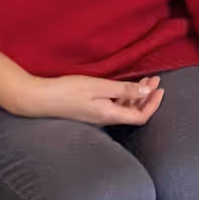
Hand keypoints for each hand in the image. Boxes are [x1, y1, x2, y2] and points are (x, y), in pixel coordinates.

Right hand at [15, 73, 164, 125]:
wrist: (38, 98)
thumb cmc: (67, 91)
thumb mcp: (99, 87)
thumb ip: (124, 90)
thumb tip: (147, 93)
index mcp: (109, 115)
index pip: (140, 117)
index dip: (153, 105)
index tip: (160, 89)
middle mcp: (105, 119)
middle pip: (133, 113)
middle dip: (147, 97)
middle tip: (154, 80)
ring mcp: (96, 116)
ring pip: (123, 109)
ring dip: (136, 96)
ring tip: (144, 81)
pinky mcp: (88, 111)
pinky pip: (113, 106)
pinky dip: (123, 96)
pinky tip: (123, 87)